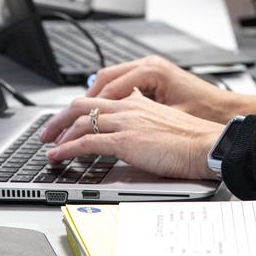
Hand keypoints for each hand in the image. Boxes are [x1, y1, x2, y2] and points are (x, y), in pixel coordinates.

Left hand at [45, 89, 223, 179]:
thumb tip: (139, 135)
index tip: (69, 120)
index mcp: (139, 103)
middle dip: (60, 118)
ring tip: (47, 145)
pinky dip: (66, 148)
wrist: (208, 144)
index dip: (80, 110)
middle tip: (48, 131)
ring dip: (59, 133)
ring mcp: (125, 122)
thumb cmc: (195, 139)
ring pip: (80, 120)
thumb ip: (148, 124)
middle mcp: (129, 108)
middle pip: (82, 104)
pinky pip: (86, 141)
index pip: (100, 100)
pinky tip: (57, 156)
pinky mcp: (124, 140)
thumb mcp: (167, 124)